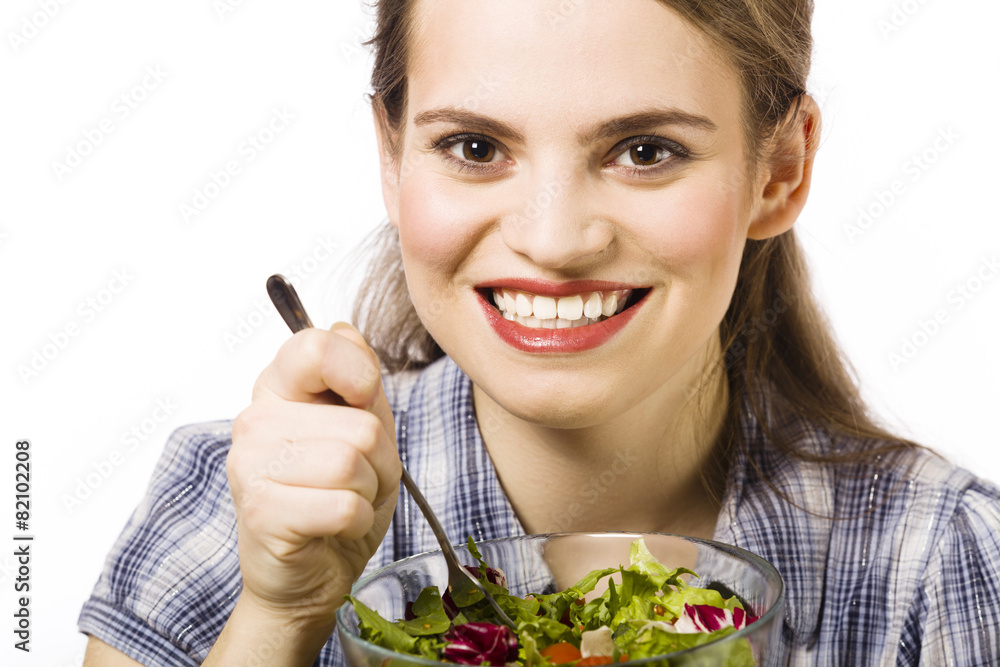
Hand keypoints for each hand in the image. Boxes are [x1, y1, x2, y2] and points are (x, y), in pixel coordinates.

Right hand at [227, 323, 400, 627]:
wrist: (310, 573)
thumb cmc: (338, 497)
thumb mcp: (366, 432)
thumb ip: (361, 383)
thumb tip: (346, 330)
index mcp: (279, 388)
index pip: (314, 345)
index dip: (357, 372)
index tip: (362, 399)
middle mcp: (256, 418)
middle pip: (361, 423)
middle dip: (378, 460)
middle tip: (352, 480)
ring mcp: (251, 463)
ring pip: (354, 463)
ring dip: (367, 491)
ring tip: (341, 502)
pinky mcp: (259, 510)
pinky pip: (344, 505)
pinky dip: (355, 521)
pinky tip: (332, 527)